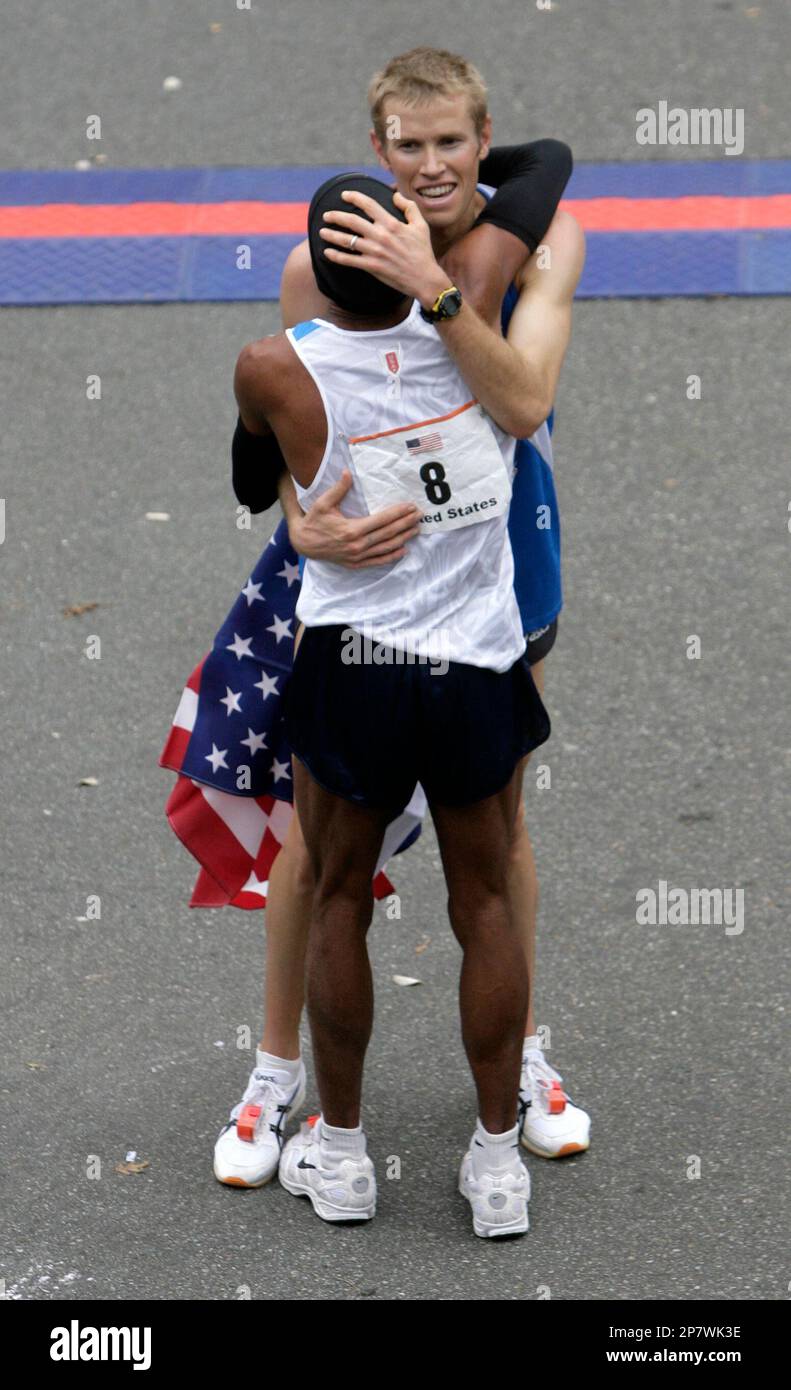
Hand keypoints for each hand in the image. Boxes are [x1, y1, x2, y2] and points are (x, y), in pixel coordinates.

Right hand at [289, 469, 421, 567]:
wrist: (303, 544)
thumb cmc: (314, 521)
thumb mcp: (323, 503)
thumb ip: (338, 489)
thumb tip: (348, 472)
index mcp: (352, 529)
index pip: (381, 520)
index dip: (398, 513)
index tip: (410, 506)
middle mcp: (358, 545)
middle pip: (388, 534)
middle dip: (406, 524)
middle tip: (420, 516)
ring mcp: (358, 556)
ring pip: (386, 548)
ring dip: (403, 539)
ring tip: (416, 530)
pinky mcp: (356, 563)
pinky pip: (378, 561)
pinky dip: (391, 556)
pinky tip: (403, 550)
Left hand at [319, 189, 448, 307]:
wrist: (424, 278)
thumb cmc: (423, 252)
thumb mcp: (420, 225)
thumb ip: (409, 207)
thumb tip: (395, 195)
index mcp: (391, 223)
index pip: (368, 205)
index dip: (354, 197)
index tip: (344, 195)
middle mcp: (380, 235)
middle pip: (352, 221)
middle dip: (336, 216)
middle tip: (326, 215)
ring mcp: (374, 252)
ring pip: (347, 240)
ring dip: (332, 235)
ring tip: (322, 232)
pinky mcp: (372, 266)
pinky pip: (349, 260)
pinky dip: (336, 256)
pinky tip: (327, 253)